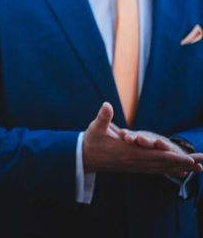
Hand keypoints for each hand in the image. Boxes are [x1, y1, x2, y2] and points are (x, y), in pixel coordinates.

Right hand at [83, 103, 202, 174]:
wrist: (84, 158)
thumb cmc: (91, 141)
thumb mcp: (95, 127)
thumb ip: (103, 117)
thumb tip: (107, 105)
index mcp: (129, 153)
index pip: (156, 156)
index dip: (174, 157)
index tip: (190, 159)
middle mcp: (135, 162)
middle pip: (164, 164)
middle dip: (184, 163)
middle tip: (202, 163)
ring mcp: (135, 167)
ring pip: (162, 168)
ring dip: (180, 167)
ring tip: (197, 167)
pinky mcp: (134, 168)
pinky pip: (156, 170)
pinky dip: (169, 170)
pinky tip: (178, 171)